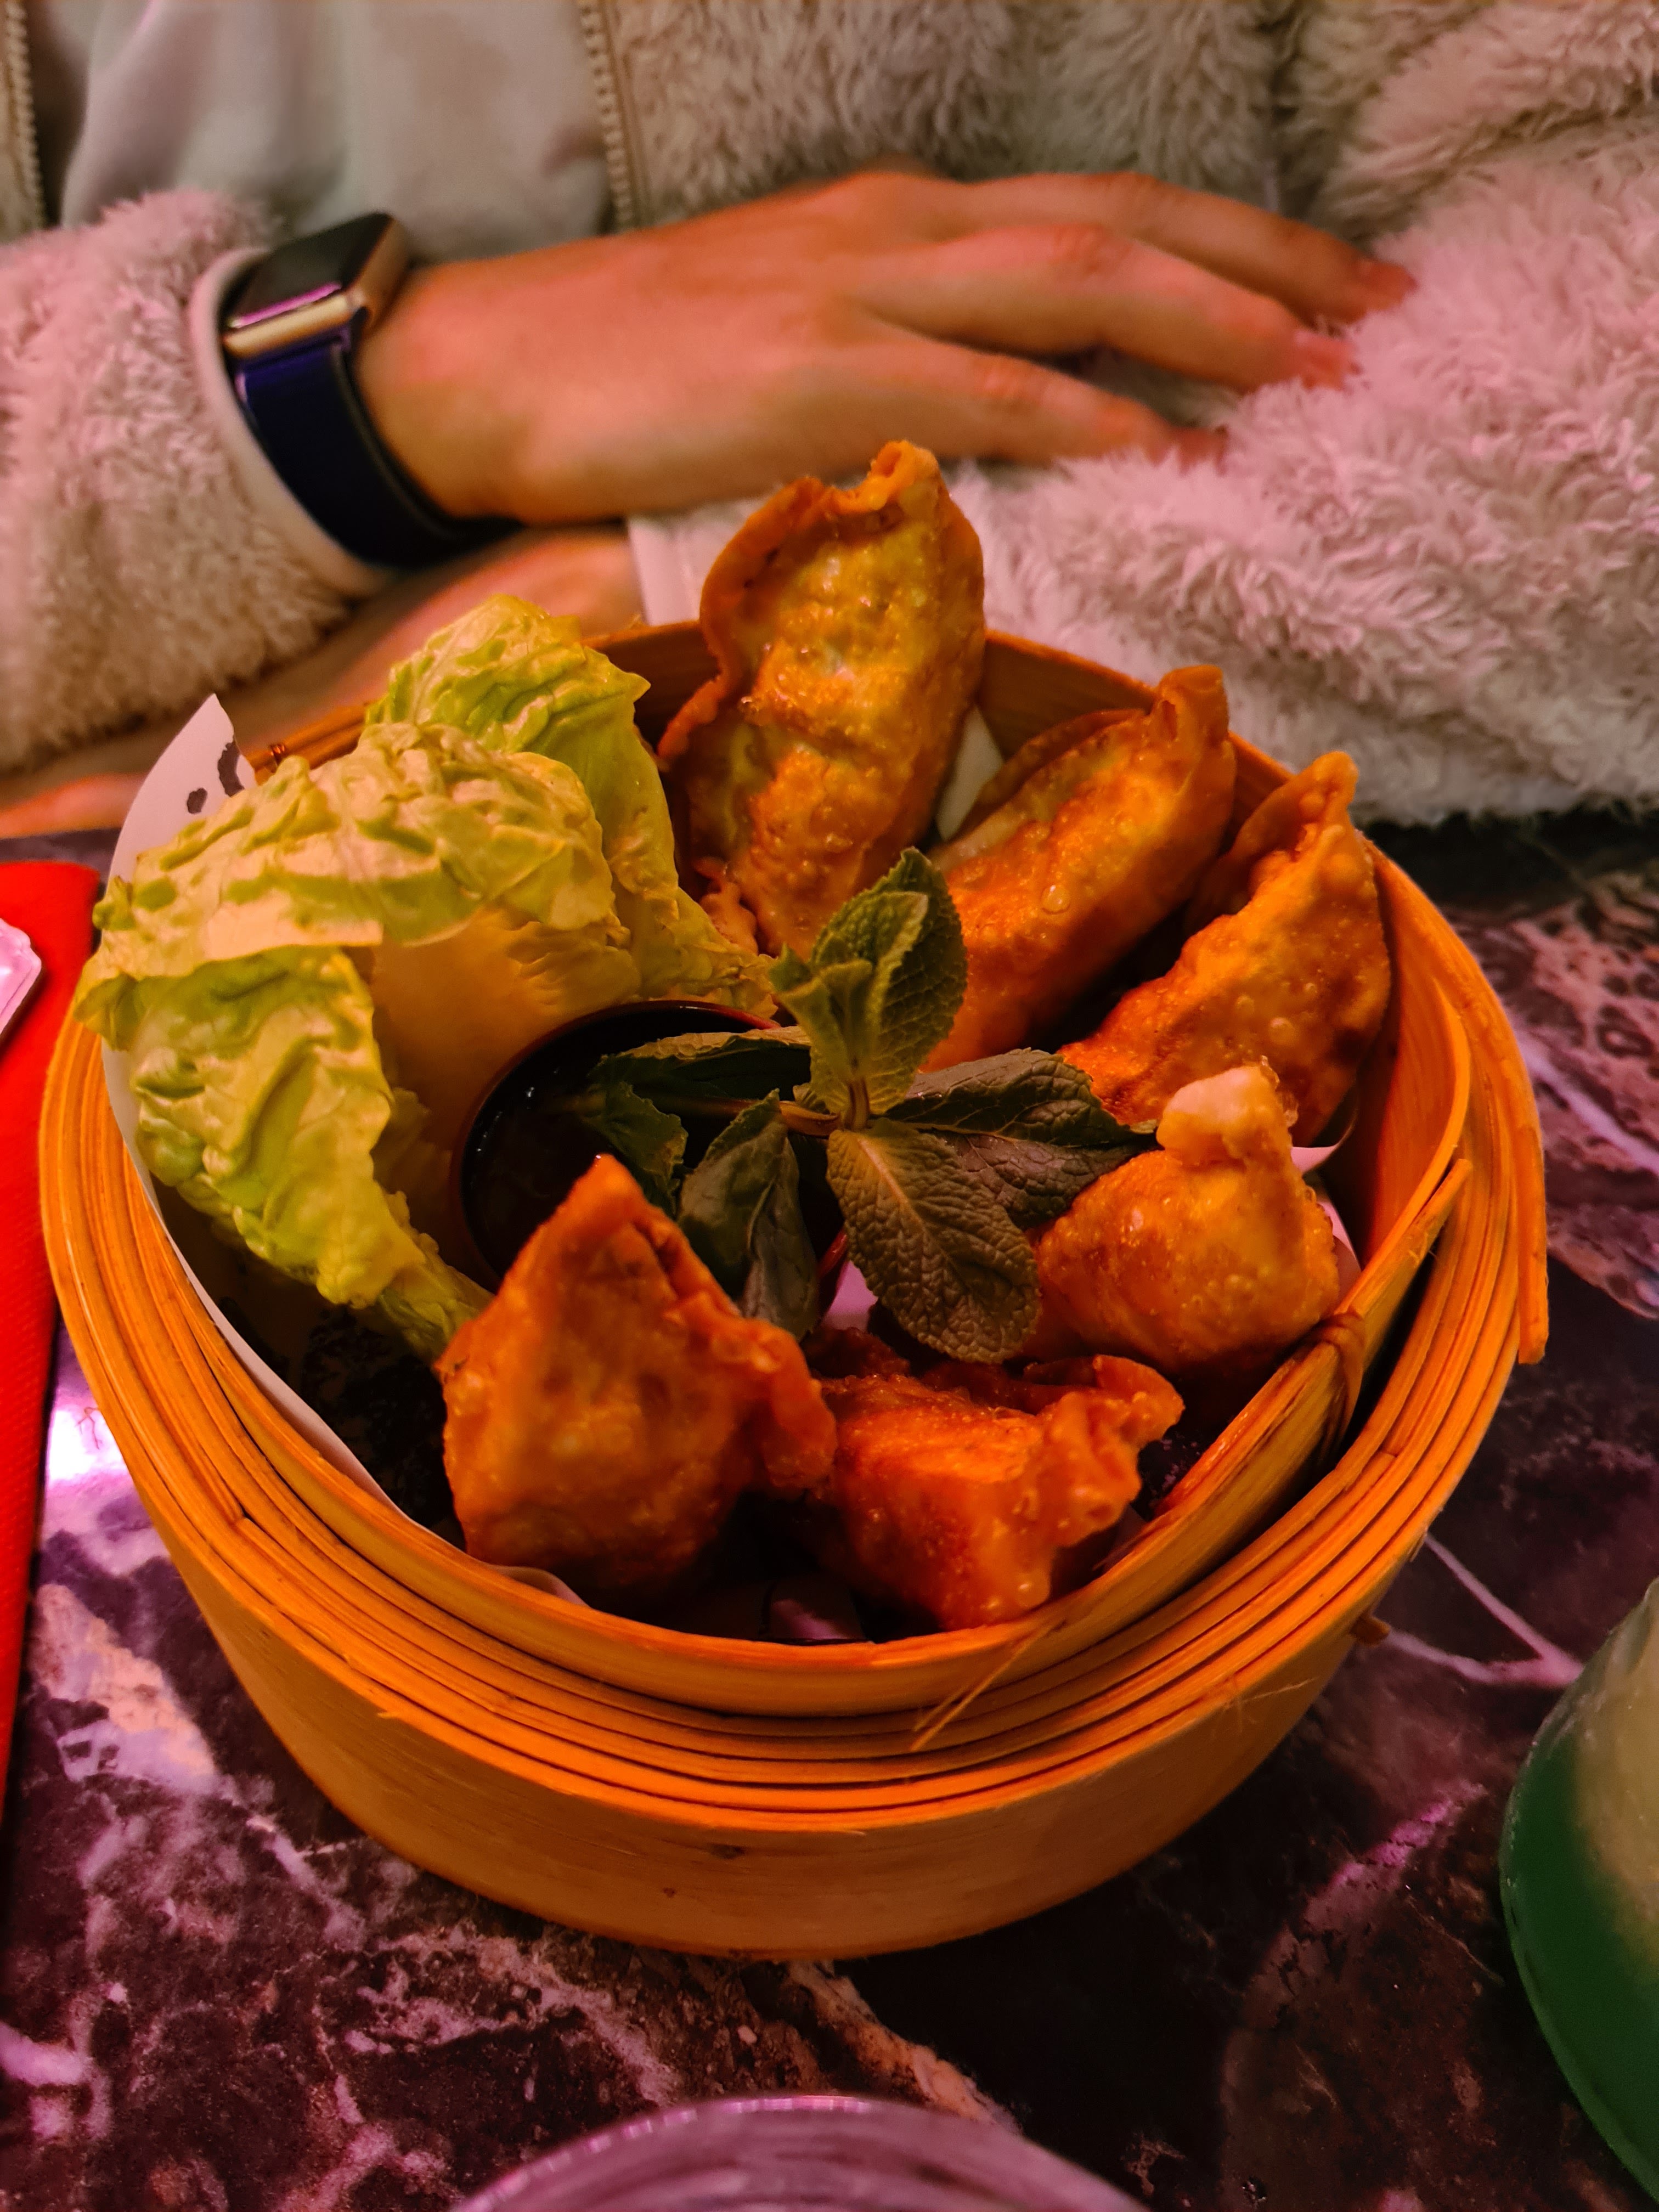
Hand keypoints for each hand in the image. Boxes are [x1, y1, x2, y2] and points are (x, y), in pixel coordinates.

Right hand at [356, 168, 1410, 523]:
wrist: (487, 370)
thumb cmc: (635, 365)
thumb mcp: (794, 327)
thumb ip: (908, 347)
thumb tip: (1012, 405)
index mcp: (901, 218)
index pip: (1100, 209)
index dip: (1231, 240)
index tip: (1334, 284)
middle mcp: (902, 232)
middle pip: (1122, 225)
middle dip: (1266, 265)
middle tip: (1382, 313)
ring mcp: (860, 296)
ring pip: (1077, 285)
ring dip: (1210, 325)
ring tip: (1320, 373)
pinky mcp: (815, 377)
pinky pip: (982, 391)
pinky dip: (1088, 418)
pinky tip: (1173, 453)